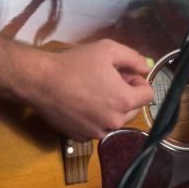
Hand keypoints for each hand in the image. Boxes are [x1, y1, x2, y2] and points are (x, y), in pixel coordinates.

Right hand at [25, 39, 154, 139]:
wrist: (40, 82)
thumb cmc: (75, 64)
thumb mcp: (108, 50)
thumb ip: (134, 58)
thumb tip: (146, 68)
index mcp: (124, 101)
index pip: (148, 95)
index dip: (138, 82)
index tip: (123, 75)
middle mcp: (114, 121)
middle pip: (133, 109)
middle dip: (125, 94)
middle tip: (107, 80)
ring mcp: (97, 132)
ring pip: (115, 119)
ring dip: (111, 107)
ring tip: (93, 91)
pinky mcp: (81, 137)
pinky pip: (98, 128)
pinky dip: (95, 118)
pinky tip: (81, 103)